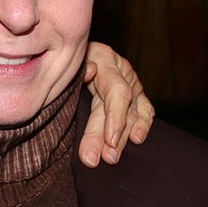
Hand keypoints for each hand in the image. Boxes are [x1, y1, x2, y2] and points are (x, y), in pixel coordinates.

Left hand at [79, 42, 154, 166]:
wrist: (68, 48)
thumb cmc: (63, 60)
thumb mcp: (67, 62)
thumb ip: (78, 71)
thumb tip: (90, 72)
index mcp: (104, 58)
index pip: (117, 91)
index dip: (115, 117)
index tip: (109, 141)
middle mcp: (121, 68)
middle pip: (123, 106)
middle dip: (113, 136)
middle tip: (99, 158)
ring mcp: (130, 80)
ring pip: (134, 111)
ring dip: (124, 136)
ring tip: (111, 157)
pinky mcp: (135, 91)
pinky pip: (144, 109)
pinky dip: (143, 124)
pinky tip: (137, 138)